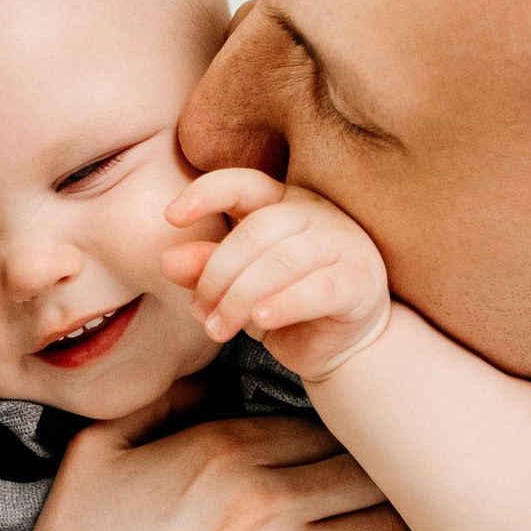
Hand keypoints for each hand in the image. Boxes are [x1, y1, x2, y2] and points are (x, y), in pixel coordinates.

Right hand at [0, 400, 425, 530]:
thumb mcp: (95, 454)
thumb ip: (156, 405)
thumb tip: (207, 382)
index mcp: (220, 450)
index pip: (318, 422)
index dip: (333, 431)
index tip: (337, 444)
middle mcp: (263, 501)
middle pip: (363, 465)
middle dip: (376, 466)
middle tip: (385, 474)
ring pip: (383, 518)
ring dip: (396, 512)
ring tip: (399, 511)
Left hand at [162, 169, 391, 380]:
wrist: (339, 346)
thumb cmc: (284, 306)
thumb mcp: (237, 287)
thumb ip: (207, 268)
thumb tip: (169, 260)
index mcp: (283, 202)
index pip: (242, 184)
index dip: (206, 194)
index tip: (172, 217)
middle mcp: (316, 213)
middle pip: (256, 231)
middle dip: (217, 275)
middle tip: (200, 312)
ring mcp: (344, 243)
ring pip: (282, 261)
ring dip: (240, 298)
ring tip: (218, 329)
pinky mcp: (361, 280)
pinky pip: (318, 289)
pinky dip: (285, 305)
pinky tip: (261, 321)